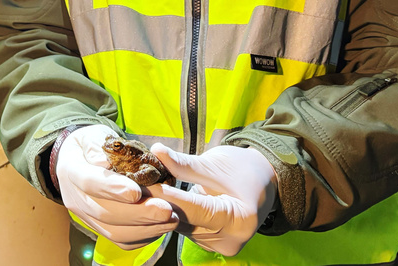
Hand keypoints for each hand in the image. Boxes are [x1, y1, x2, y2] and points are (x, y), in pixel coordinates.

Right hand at [55, 125, 178, 248]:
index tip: (137, 193)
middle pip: (104, 212)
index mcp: (71, 170)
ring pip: (113, 231)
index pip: (89, 182)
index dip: (112, 189)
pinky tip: (162, 226)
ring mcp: (86, 217)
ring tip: (171, 219)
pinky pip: (121, 240)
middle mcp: (75, 198)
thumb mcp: (92, 134)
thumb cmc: (91, 144)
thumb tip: (105, 162)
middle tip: (167, 209)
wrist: (79, 159)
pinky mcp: (99, 228)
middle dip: (138, 214)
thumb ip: (97, 145)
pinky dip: (143, 236)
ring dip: (145, 228)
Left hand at [148, 144, 276, 256]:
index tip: (142, 182)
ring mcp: (222, 246)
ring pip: (181, 226)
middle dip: (159, 202)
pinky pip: (186, 228)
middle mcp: (231, 240)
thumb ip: (184, 164)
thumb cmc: (243, 169)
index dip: (165, 194)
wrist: (263, 181)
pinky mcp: (212, 245)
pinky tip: (159, 200)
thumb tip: (156, 152)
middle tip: (134, 186)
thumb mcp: (214, 163)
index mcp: (239, 219)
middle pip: (185, 221)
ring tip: (143, 190)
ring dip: (163, 209)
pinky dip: (174, 213)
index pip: (193, 208)